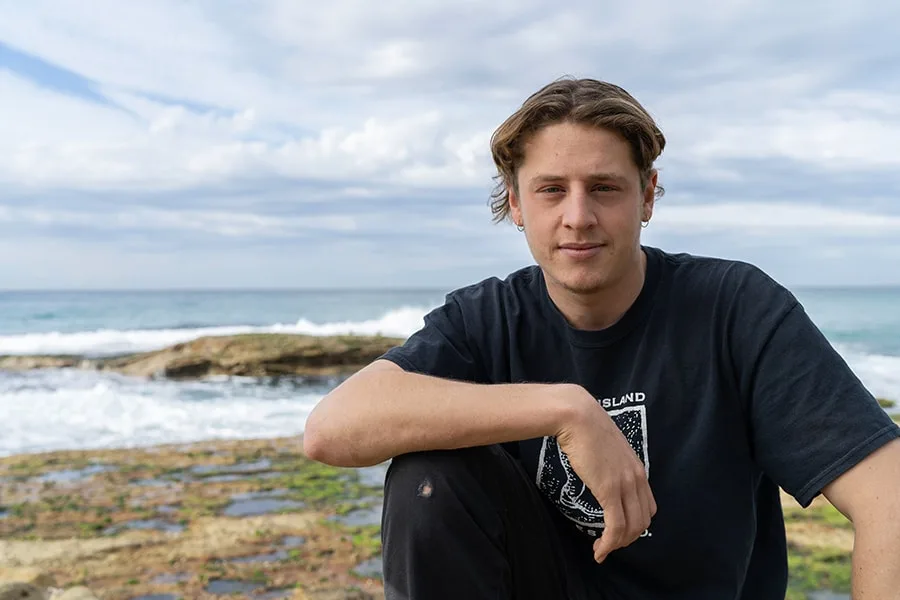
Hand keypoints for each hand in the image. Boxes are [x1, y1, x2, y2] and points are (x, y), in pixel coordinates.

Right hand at [554, 385, 656, 563]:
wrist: (577, 416)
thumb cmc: (584, 427)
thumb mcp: (605, 447)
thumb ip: (609, 461)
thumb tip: (598, 469)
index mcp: (637, 469)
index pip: (647, 507)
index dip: (635, 524)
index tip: (617, 530)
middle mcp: (637, 478)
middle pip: (643, 521)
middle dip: (627, 538)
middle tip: (609, 544)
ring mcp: (625, 484)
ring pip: (631, 528)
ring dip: (618, 545)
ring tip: (601, 550)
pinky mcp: (609, 489)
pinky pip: (615, 526)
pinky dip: (609, 543)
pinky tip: (599, 550)